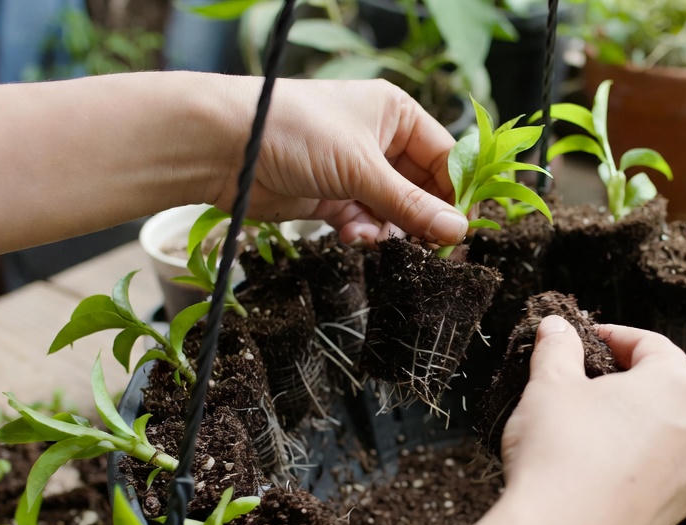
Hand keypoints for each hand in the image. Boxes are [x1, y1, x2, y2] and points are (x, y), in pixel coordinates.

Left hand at [210, 77, 468, 245]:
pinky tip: (352, 237)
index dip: (455, 193)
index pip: (444, 157)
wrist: (224, 147)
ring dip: (391, 230)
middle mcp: (378, 140)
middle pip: (421, 188)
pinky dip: (364, 235)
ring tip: (379, 239)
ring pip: (394, 211)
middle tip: (431, 248)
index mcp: (395, 114)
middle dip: (423, 218)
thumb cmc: (295, 132)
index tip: (461, 229)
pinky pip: (365, 223)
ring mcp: (354, 171)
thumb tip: (458, 231)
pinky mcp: (331, 199)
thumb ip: (411, 205)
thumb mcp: (362, 168)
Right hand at [499, 317, 685, 524]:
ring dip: (629, 426)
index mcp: (680, 386)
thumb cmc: (559, 453)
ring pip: (664, 436)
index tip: (582, 341)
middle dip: (624, 382)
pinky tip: (591, 473)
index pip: (650, 345)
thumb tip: (557, 327)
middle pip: (665, 390)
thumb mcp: (549, 386)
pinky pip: (656, 477)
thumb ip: (557, 349)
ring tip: (582, 431)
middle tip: (581, 383)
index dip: (612, 337)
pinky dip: (631, 467)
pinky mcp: (677, 516)